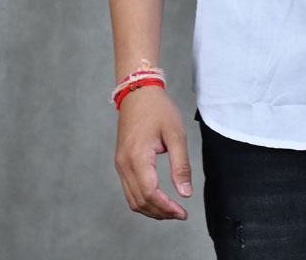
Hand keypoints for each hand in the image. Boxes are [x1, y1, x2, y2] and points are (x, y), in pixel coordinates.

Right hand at [114, 85, 192, 219]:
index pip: (150, 194)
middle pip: (140, 202)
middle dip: (160, 212)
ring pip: (133, 199)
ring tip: (171, 209)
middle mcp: (124, 164)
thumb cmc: (158, 109)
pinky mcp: (121, 162)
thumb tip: (185, 193)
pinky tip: (159, 198)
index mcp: (137, 157)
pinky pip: (129, 190)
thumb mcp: (176, 134)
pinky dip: (144, 199)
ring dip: (151, 209)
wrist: (138, 92)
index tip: (183, 212)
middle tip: (180, 213)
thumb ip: (181, 165)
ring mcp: (120, 164)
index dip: (166, 208)